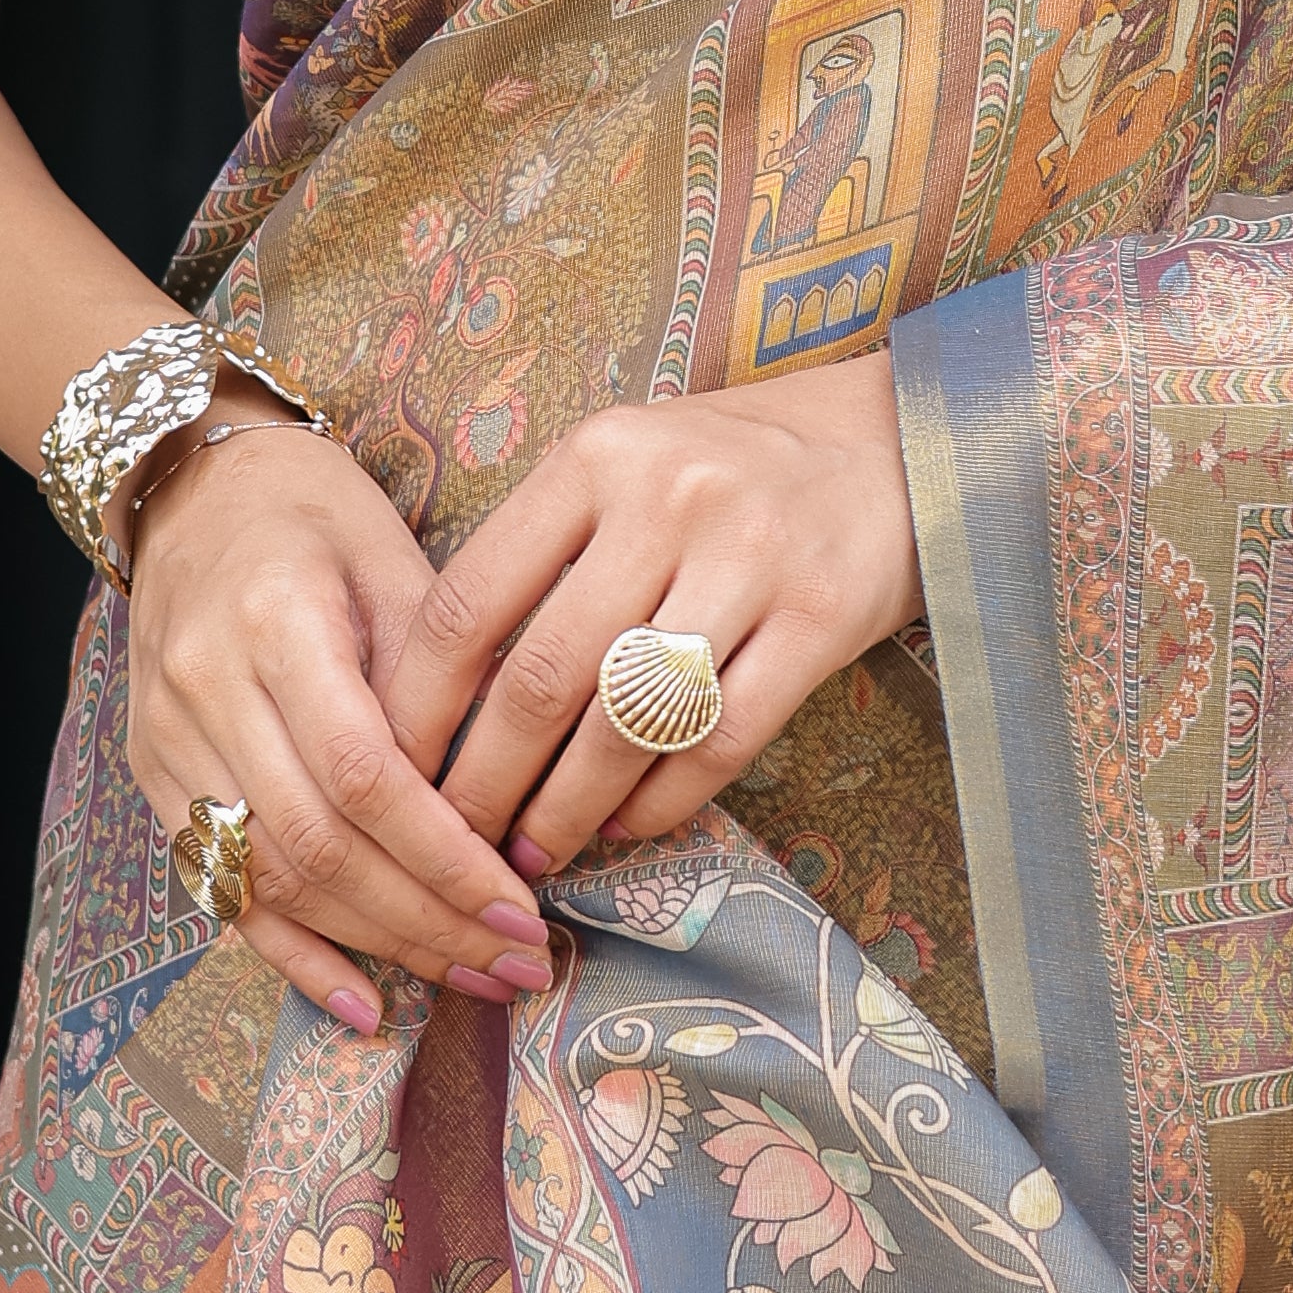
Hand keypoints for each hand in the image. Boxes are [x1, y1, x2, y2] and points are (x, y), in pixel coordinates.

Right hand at [123, 413, 553, 1029]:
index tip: (521, 902)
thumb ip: (442, 670)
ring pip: (271, 879)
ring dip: (379, 945)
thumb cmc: (315, 513)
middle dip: (427, 918)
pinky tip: (363, 1006)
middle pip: (318, 843)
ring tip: (474, 975)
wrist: (190, 489)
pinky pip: (221, 889)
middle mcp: (204, 689)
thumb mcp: (393, 556)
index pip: (362, 772)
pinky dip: (293, 955)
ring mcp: (166, 741)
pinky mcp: (154, 777)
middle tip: (519, 961)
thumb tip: (511, 794)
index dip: (442, 853)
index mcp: (273, 621)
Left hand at [383, 356, 927, 880]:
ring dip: (567, 809)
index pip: (470, 600)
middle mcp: (666, 500)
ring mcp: (751, 558)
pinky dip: (662, 803)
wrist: (896, 441)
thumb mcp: (624, 467)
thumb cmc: (729, 468)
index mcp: (595, 457)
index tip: (396, 771)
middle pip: (541, 678)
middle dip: (485, 782)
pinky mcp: (822, 618)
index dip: (421, 705)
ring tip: (534, 850)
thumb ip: (545, 554)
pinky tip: (625, 825)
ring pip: (628, 724)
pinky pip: (720, 741)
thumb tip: (450, 699)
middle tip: (458, 840)